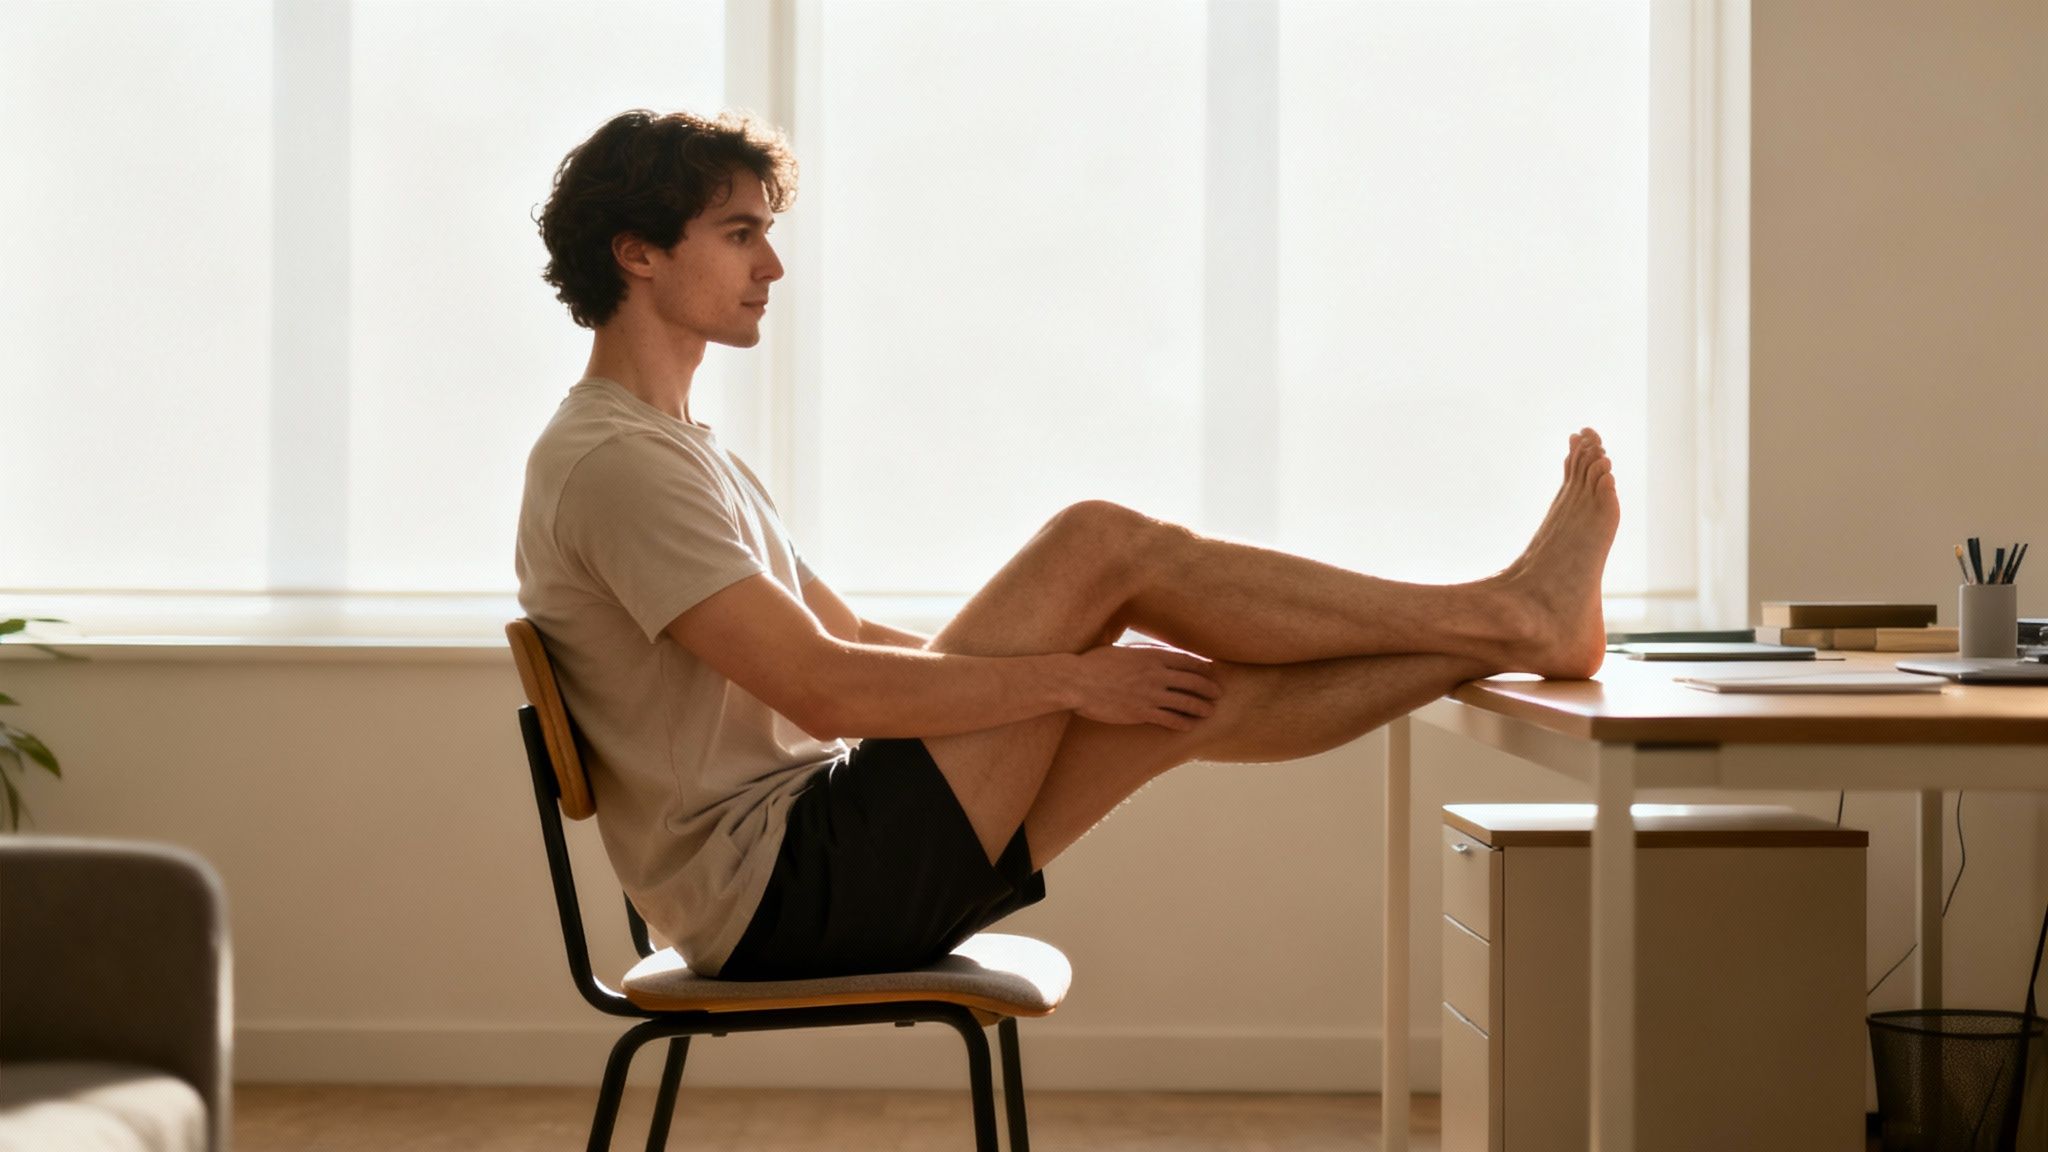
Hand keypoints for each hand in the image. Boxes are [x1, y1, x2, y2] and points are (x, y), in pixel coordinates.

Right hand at [1071, 642, 1223, 730]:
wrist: (1077, 682)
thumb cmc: (1093, 663)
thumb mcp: (1121, 650)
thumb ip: (1139, 652)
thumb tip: (1149, 652)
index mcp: (1151, 655)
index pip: (1186, 660)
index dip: (1201, 667)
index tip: (1210, 671)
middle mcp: (1156, 674)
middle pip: (1192, 681)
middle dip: (1208, 688)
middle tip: (1218, 693)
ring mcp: (1150, 694)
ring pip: (1185, 701)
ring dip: (1200, 707)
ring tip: (1209, 711)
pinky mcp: (1141, 712)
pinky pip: (1169, 719)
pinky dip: (1182, 722)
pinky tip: (1189, 726)